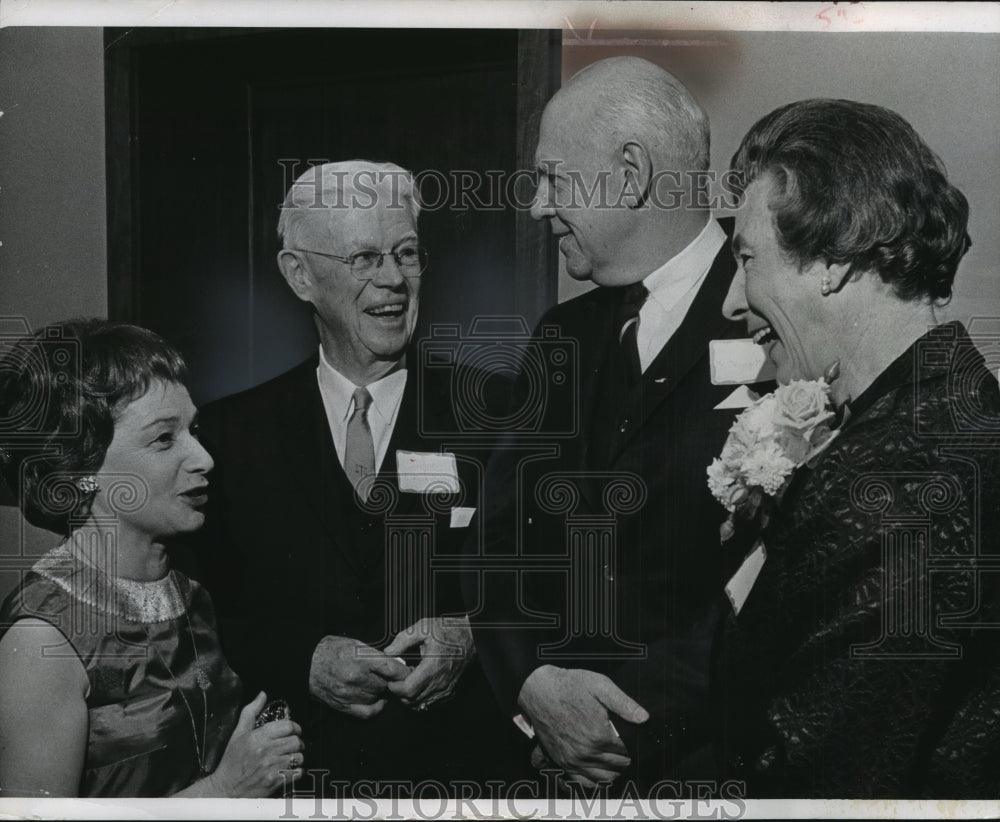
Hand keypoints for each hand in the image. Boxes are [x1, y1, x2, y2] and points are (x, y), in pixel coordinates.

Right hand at [209, 691, 304, 797]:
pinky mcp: (275, 782)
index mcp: (258, 737)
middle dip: (297, 742)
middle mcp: (266, 751)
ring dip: (297, 757)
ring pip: (298, 757)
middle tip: (292, 745)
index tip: (294, 730)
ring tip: (290, 758)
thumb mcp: (238, 734)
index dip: (295, 727)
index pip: (288, 726)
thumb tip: (262, 695)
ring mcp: (271, 767)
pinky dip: (297, 772)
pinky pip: (298, 772)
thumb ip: (251, 712)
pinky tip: (288, 770)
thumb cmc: (232, 761)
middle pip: (296, 741)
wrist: (226, 789)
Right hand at [309, 635, 409, 718]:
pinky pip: (368, 712)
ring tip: (375, 683)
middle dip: (388, 680)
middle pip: (385, 684)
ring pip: (378, 697)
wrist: (306, 662)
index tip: (407, 671)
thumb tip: (396, 662)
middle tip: (387, 676)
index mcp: (359, 658)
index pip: (391, 669)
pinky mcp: (342, 705)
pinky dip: (376, 707)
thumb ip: (375, 654)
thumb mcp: (355, 643)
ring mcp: (348, 693)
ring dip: (380, 691)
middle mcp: (355, 677)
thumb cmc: (331, 650)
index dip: (403, 671)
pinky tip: (377, 700)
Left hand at [384, 616, 473, 709]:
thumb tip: (388, 652)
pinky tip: (419, 685)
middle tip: (397, 680)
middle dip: (400, 694)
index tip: (391, 679)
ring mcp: (447, 689)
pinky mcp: (450, 692)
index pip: (408, 690)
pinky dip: (421, 698)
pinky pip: (431, 703)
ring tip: (409, 682)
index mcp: (432, 666)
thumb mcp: (424, 627)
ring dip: (410, 697)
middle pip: (412, 701)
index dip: (395, 687)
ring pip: (421, 704)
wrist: (472, 637)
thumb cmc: (449, 631)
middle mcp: (441, 682)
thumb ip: (403, 639)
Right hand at [518, 666, 647, 787]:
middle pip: (617, 765)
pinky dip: (595, 781)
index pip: (627, 751)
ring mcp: (573, 760)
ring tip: (616, 759)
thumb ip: (624, 703)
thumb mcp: (600, 685)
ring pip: (604, 777)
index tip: (633, 738)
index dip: (633, 745)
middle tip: (626, 746)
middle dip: (625, 757)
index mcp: (599, 736)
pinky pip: (583, 782)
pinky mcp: (561, 762)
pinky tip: (600, 771)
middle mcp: (587, 753)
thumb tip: (644, 718)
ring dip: (614, 770)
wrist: (538, 690)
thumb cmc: (570, 686)